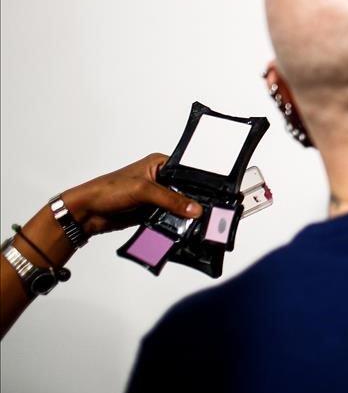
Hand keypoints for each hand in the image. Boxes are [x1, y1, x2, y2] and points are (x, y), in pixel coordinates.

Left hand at [59, 153, 200, 235]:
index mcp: (160, 164)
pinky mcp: (152, 212)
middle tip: (210, 210)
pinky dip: (176, 224)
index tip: (215, 193)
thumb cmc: (108, 190)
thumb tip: (195, 209)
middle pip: (186, 191)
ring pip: (179, 206)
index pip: (187, 171)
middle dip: (195, 201)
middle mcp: (160, 179)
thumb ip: (171, 199)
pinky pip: (170, 219)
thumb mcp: (143, 190)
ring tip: (200, 222)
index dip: (201, 182)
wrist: (87, 212)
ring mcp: (157, 197)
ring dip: (185, 215)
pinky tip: (184, 229)